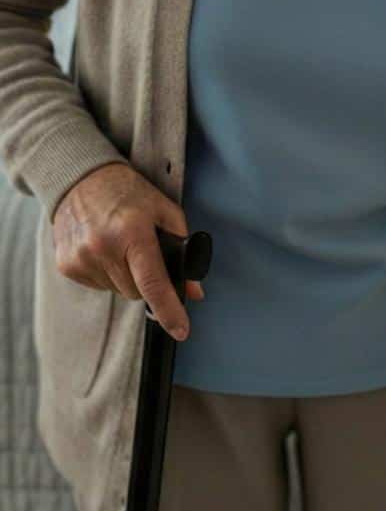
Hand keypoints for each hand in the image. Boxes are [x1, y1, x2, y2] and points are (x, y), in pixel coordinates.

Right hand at [51, 161, 204, 340]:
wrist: (81, 179)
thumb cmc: (129, 193)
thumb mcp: (165, 212)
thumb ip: (183, 250)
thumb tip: (194, 292)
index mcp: (132, 233)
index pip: (153, 282)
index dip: (169, 310)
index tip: (182, 331)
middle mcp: (102, 248)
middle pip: (136, 292)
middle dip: (147, 282)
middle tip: (145, 256)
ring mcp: (81, 259)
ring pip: (117, 291)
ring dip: (126, 278)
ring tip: (122, 246)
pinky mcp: (66, 265)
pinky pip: (98, 285)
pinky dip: (108, 275)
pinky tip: (106, 249)